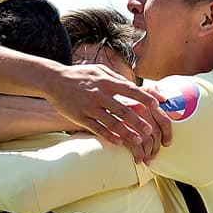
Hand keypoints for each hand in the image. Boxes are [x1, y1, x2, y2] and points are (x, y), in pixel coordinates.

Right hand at [45, 64, 170, 158]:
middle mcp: (99, 95)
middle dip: (139, 122)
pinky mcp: (80, 117)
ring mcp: (89, 107)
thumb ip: (117, 78)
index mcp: (106, 82)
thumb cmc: (80, 75)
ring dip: (127, 133)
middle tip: (150, 130)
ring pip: (112, 123)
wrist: (54, 81)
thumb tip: (135, 86)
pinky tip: (119, 142)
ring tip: (138, 141)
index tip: (157, 106)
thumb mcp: (99, 70)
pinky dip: (109, 137)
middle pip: (124, 110)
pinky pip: (97, 129)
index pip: (131, 90)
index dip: (145, 98)